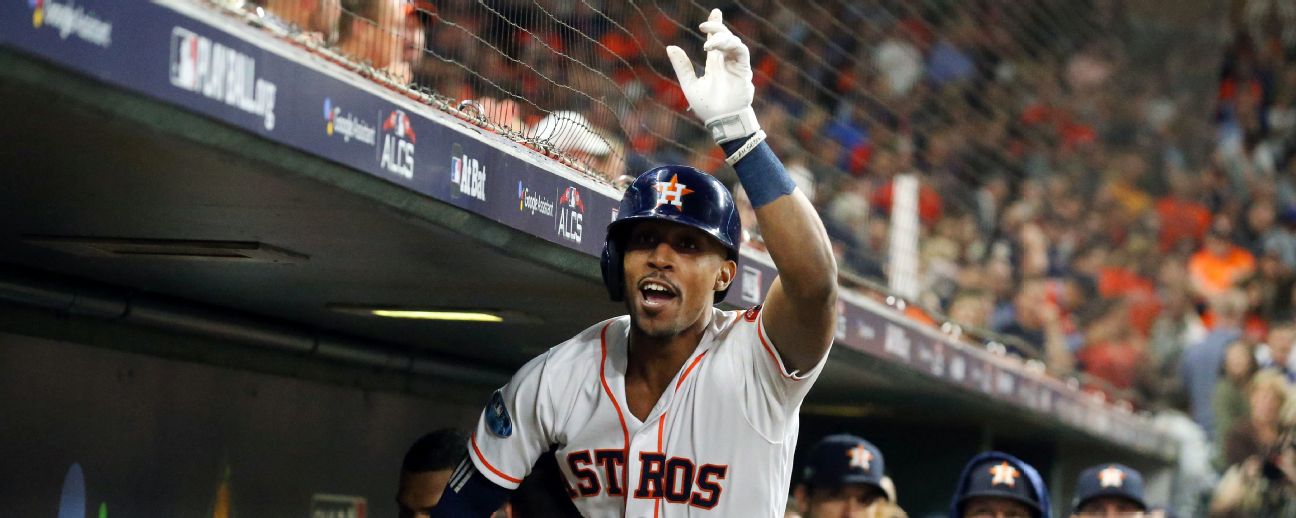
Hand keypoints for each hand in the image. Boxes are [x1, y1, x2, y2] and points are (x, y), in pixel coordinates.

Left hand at [666, 9, 758, 142]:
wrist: (722, 121)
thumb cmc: (708, 108)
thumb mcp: (690, 84)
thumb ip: (682, 66)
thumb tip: (670, 47)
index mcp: (715, 65)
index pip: (716, 41)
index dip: (715, 26)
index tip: (715, 13)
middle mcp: (726, 62)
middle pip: (726, 37)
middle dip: (717, 27)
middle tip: (704, 26)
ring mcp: (736, 65)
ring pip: (733, 42)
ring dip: (721, 38)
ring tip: (707, 45)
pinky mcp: (744, 70)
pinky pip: (741, 51)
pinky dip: (730, 45)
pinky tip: (716, 48)